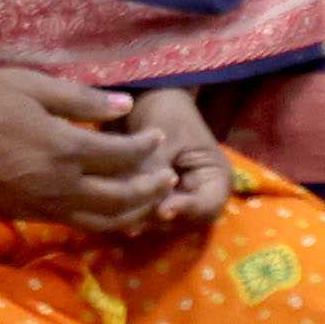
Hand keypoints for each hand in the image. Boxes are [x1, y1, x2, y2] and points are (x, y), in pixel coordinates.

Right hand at [0, 68, 173, 229]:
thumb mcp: (29, 85)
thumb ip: (80, 99)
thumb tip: (122, 105)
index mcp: (65, 148)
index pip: (122, 155)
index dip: (147, 148)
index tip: (159, 138)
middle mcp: (60, 185)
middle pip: (122, 198)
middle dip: (151, 189)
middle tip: (168, 178)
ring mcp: (42, 206)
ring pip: (101, 221)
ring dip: (133, 213)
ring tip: (151, 203)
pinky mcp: (25, 216)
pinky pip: (75, 225)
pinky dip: (101, 223)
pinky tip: (109, 213)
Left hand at [116, 83, 238, 229]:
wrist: (145, 99)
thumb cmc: (164, 110)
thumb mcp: (165, 137)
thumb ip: (160, 171)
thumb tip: (157, 207)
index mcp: (215, 177)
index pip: (208, 208)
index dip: (186, 212)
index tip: (162, 210)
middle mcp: (198, 196)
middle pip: (182, 223)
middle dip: (157, 218)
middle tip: (132, 213)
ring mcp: (174, 201)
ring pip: (158, 224)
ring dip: (139, 217)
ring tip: (116, 207)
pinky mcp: (152, 203)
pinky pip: (141, 217)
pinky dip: (127, 214)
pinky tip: (109, 208)